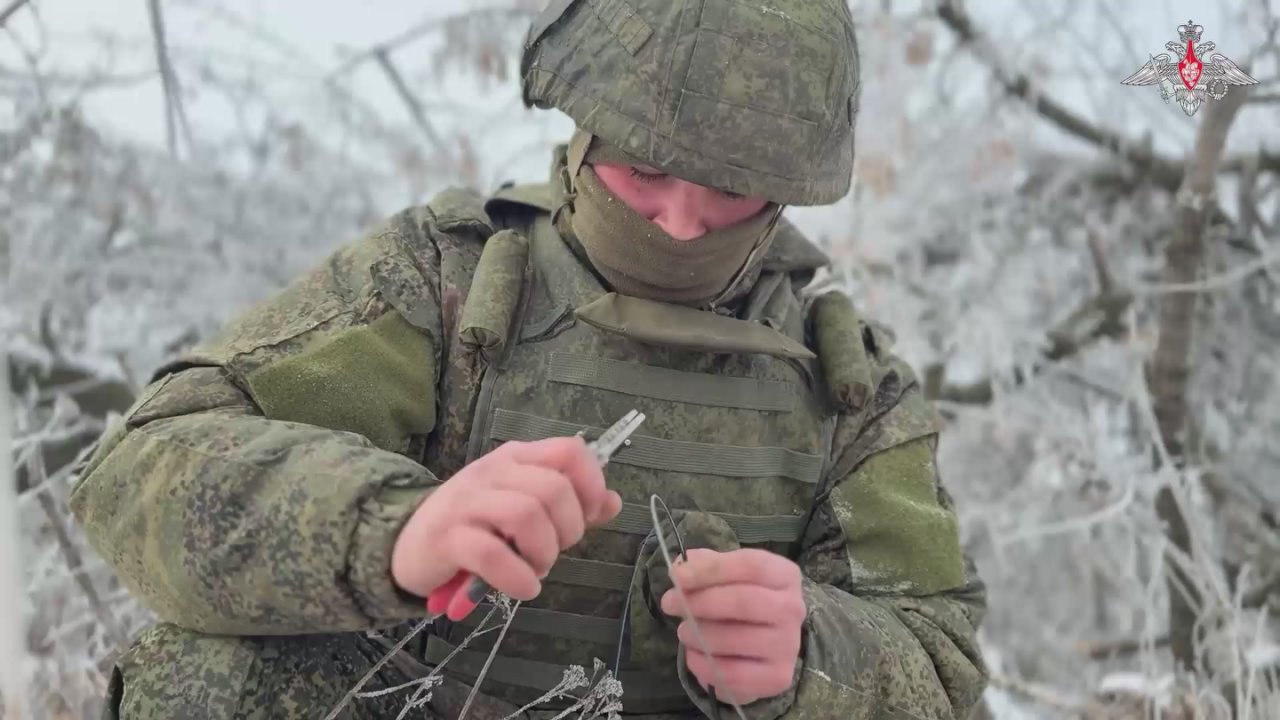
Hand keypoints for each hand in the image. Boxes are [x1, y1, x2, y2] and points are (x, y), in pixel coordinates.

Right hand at [391, 437, 622, 601]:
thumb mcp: (520, 503)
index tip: (590, 516)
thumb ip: (567, 502)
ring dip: (544, 553)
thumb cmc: (473, 523)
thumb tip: (612, 502)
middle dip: (569, 529)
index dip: (592, 484)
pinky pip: (492, 554)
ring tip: (537, 570)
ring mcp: (467, 503)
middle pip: (553, 488)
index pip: (570, 450)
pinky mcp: (447, 539)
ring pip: (526, 515)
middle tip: (555, 551)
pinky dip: (518, 577)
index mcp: (515, 458)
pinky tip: (524, 588)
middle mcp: (492, 472)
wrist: (406, 541)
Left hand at [660, 548, 805, 705]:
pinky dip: (704, 664)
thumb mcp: (729, 576)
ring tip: (684, 632)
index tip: (677, 577)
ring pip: (735, 638)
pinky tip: (694, 655)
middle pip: (743, 601)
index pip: (751, 565)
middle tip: (670, 604)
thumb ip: (706, 565)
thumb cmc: (744, 603)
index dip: (710, 570)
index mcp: (785, 575)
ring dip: (698, 634)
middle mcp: (793, 608)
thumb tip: (681, 565)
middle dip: (699, 602)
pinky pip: (733, 673)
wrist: (766, 647)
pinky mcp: (778, 677)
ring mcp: (788, 645)